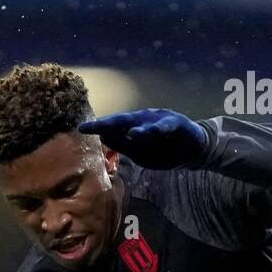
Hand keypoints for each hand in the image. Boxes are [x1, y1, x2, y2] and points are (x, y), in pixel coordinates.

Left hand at [79, 109, 207, 169]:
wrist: (190, 148)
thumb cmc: (162, 148)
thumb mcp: (139, 150)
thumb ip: (123, 145)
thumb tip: (103, 138)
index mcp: (133, 128)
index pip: (112, 128)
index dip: (98, 128)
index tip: (81, 128)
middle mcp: (143, 121)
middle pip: (123, 121)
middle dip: (108, 123)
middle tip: (94, 126)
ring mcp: (158, 121)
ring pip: (144, 124)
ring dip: (135, 129)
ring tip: (126, 134)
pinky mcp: (175, 124)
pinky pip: (165, 127)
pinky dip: (158, 129)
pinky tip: (151, 132)